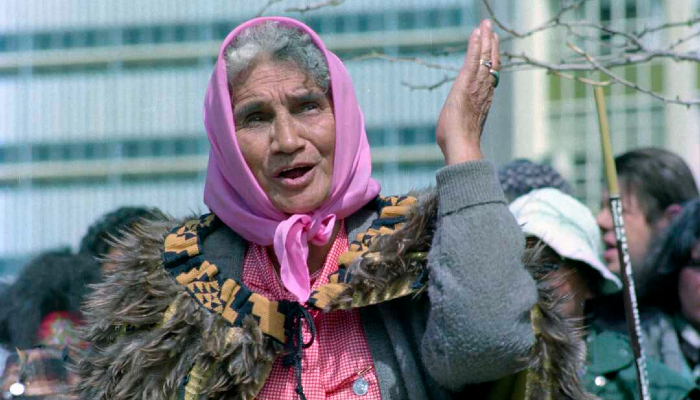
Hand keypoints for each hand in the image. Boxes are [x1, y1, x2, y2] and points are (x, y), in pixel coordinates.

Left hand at [436, 19, 499, 164]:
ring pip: (484, 58)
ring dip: (484, 39)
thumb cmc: (458, 143)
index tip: (492, 45)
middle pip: (490, 62)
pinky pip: (472, 60)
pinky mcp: (465, 84)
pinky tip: (476, 33)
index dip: (491, 58)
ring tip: (485, 25)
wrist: (461, 147)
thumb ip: (461, 121)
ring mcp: (476, 86)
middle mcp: (483, 90)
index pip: (489, 74)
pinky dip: (475, 46)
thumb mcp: (460, 126)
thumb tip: (454, 130)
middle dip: (490, 43)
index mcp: (483, 99)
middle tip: (490, 28)